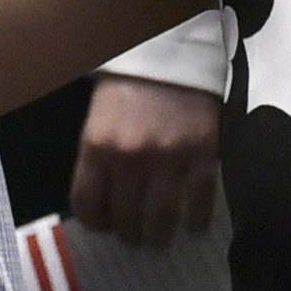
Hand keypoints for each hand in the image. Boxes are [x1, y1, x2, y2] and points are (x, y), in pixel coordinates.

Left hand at [72, 75, 223, 242]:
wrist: (173, 49)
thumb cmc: (131, 83)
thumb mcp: (99, 118)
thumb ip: (99, 158)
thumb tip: (105, 201)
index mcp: (97, 146)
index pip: (88, 204)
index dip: (96, 223)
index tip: (105, 227)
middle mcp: (130, 157)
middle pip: (125, 217)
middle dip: (129, 234)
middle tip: (135, 238)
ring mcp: (169, 158)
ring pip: (161, 218)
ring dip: (159, 237)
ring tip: (160, 241)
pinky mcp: (203, 154)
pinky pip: (200, 201)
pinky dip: (196, 221)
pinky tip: (194, 228)